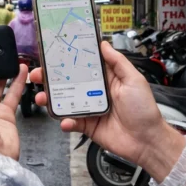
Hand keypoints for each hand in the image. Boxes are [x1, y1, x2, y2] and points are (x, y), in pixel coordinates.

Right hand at [33, 41, 185, 181]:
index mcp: (106, 79)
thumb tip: (104, 44)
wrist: (147, 141)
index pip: (83, 66)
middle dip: (51, 79)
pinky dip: (65, 121)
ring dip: (51, 99)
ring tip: (42, 97)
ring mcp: (89, 109)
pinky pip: (71, 122)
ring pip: (65, 101)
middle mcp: (95, 92)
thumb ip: (118, 62)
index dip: (68, 60)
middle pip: (68, 82)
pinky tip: (65, 121)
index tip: (53, 54)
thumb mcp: (134, 80)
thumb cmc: (144, 110)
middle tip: (38, 75)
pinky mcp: (87, 126)